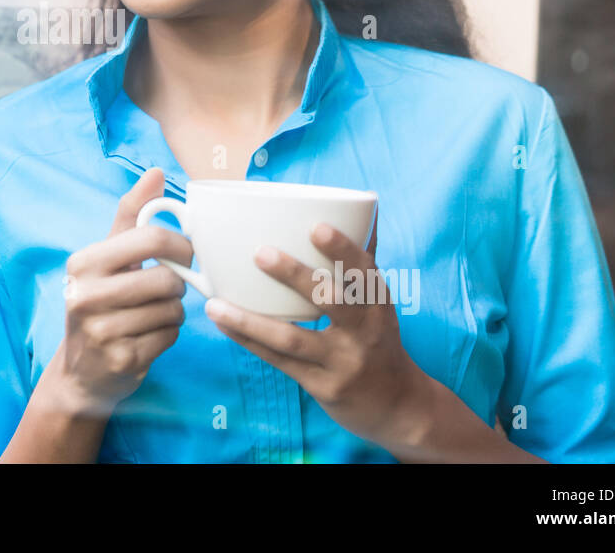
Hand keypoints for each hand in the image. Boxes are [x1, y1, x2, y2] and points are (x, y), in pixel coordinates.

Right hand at [53, 168, 192, 417]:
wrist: (81, 372)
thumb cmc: (100, 302)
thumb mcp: (108, 256)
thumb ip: (132, 214)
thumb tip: (157, 172)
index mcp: (84, 262)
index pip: (152, 238)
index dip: (181, 245)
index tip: (185, 254)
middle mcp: (85, 295)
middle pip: (167, 278)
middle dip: (176, 285)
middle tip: (166, 289)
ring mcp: (102, 330)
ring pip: (173, 309)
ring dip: (173, 312)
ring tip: (152, 314)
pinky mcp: (121, 360)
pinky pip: (170, 337)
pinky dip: (167, 336)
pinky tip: (147, 337)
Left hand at [205, 208, 433, 450]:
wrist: (398, 405)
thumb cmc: (379, 339)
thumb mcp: (379, 301)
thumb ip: (364, 259)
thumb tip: (366, 209)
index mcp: (377, 302)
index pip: (362, 271)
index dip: (341, 250)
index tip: (315, 227)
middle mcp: (364, 331)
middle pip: (331, 300)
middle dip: (296, 276)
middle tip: (260, 253)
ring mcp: (343, 362)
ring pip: (294, 338)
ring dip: (251, 321)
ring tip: (215, 304)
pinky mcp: (324, 387)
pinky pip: (281, 362)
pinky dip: (251, 342)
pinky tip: (225, 326)